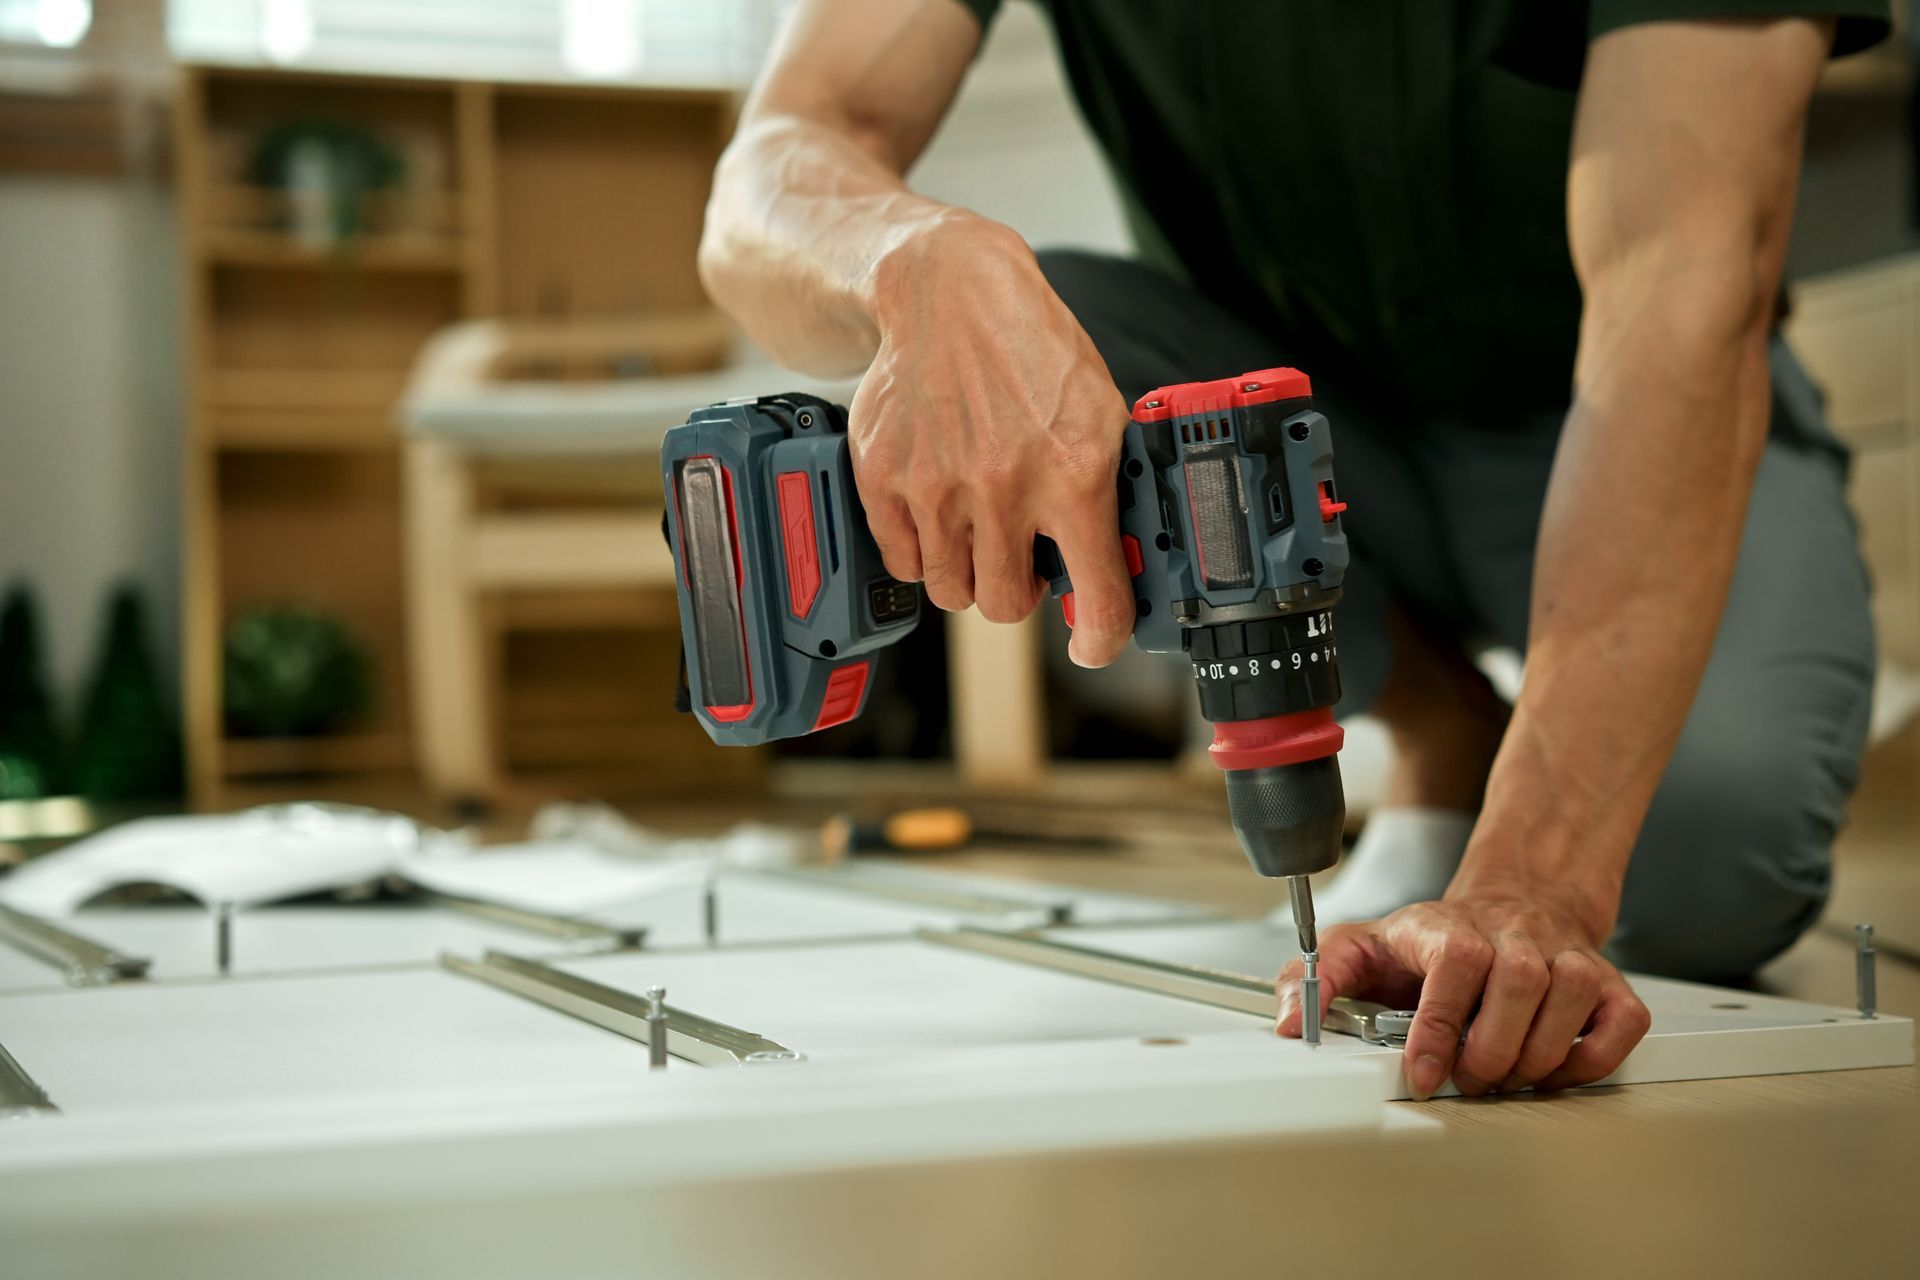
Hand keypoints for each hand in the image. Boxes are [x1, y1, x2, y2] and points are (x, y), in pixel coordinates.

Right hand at [849, 217, 1135, 666]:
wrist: (949, 293)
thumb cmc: (1029, 350)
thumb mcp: (1098, 411)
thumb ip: (1105, 489)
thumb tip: (1117, 564)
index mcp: (1074, 470)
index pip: (1095, 592)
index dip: (1100, 637)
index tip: (1093, 644)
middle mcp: (1004, 484)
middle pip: (1005, 605)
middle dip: (1016, 593)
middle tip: (1020, 561)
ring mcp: (937, 485)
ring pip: (951, 591)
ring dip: (967, 573)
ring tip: (975, 532)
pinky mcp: (883, 478)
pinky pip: (904, 563)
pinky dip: (921, 552)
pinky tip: (937, 515)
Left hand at [1275, 884, 1650, 1097]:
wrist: (1514, 902)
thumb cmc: (1435, 938)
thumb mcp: (1362, 945)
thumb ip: (1318, 977)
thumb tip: (1289, 1021)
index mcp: (1448, 929)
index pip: (1455, 965)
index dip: (1440, 1026)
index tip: (1425, 1074)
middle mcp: (1514, 938)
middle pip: (1520, 987)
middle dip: (1490, 1051)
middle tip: (1468, 1076)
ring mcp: (1566, 958)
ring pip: (1571, 1003)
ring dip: (1537, 1057)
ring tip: (1505, 1072)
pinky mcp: (1608, 984)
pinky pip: (1620, 1023)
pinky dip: (1592, 1058)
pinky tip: (1555, 1067)